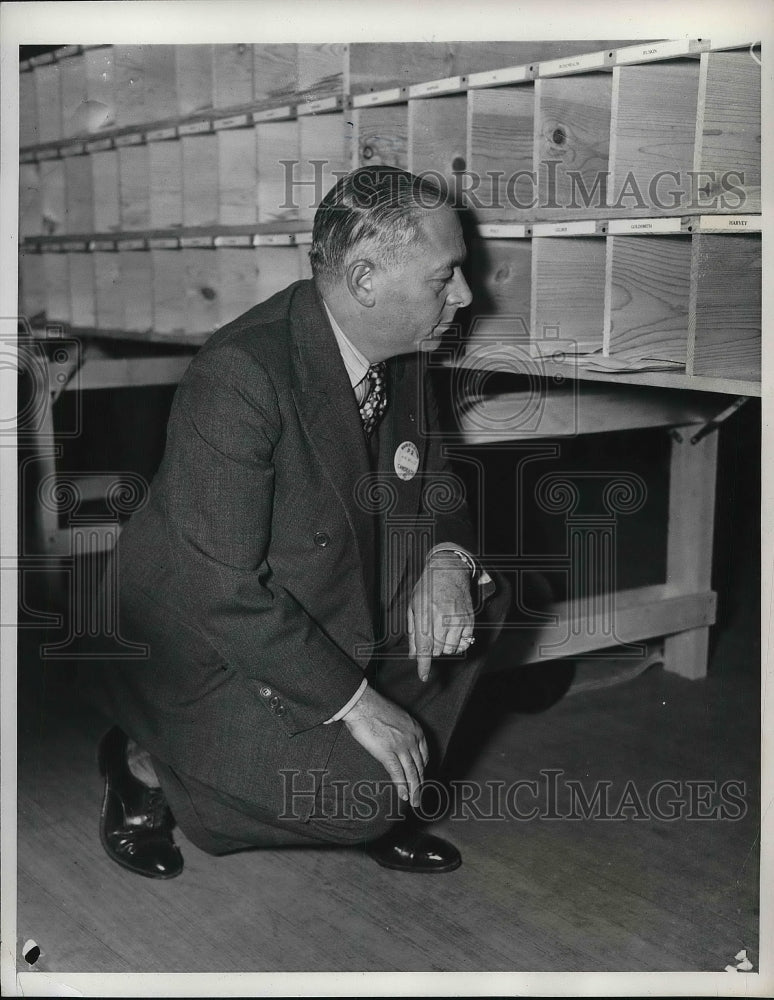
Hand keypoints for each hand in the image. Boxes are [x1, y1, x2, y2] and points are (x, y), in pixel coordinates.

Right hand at [343, 685, 427, 806]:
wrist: (362, 704)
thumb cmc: (375, 707)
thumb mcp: (397, 716)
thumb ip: (402, 730)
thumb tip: (397, 740)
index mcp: (416, 729)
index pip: (424, 754)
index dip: (422, 768)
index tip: (420, 776)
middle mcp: (412, 739)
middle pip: (419, 766)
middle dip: (421, 783)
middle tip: (420, 795)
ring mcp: (401, 747)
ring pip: (411, 773)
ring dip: (414, 790)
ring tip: (415, 801)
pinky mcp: (388, 753)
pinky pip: (397, 773)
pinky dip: (402, 786)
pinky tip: (404, 796)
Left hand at [408, 551, 474, 681]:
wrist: (449, 571)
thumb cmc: (427, 587)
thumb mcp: (413, 606)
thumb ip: (412, 631)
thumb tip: (413, 654)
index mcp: (426, 615)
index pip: (425, 646)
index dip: (424, 664)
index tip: (423, 676)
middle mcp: (443, 619)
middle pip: (437, 650)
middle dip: (430, 649)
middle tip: (428, 635)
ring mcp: (458, 620)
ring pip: (450, 649)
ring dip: (443, 647)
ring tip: (439, 633)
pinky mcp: (469, 620)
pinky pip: (463, 643)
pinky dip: (456, 644)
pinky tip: (451, 634)